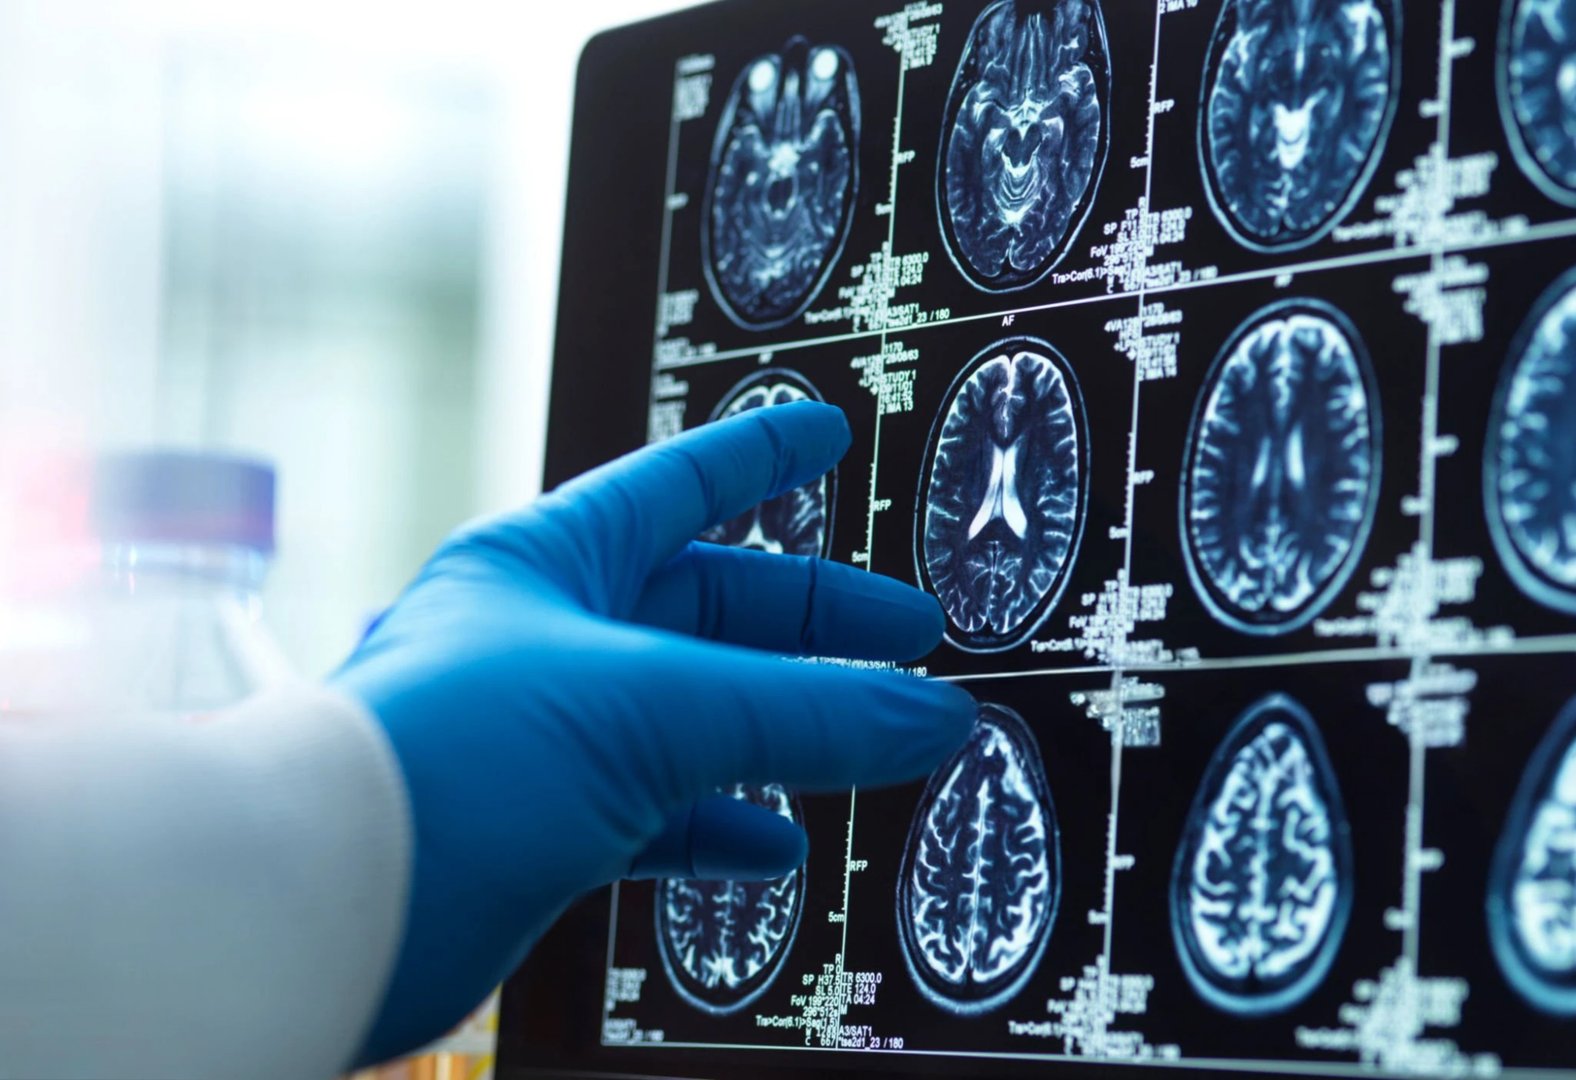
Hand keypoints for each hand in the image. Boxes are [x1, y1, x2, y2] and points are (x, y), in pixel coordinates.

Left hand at [332, 401, 976, 1062]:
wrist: (326, 903)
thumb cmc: (448, 759)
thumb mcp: (649, 707)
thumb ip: (802, 712)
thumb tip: (933, 717)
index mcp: (550, 558)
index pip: (679, 482)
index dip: (760, 455)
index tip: (826, 435)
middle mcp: (547, 635)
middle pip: (707, 606)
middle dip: (811, 622)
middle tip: (907, 636)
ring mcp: (545, 732)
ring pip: (694, 715)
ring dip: (785, 730)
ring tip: (873, 739)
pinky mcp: (541, 825)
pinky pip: (659, 810)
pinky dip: (724, 825)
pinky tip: (778, 843)